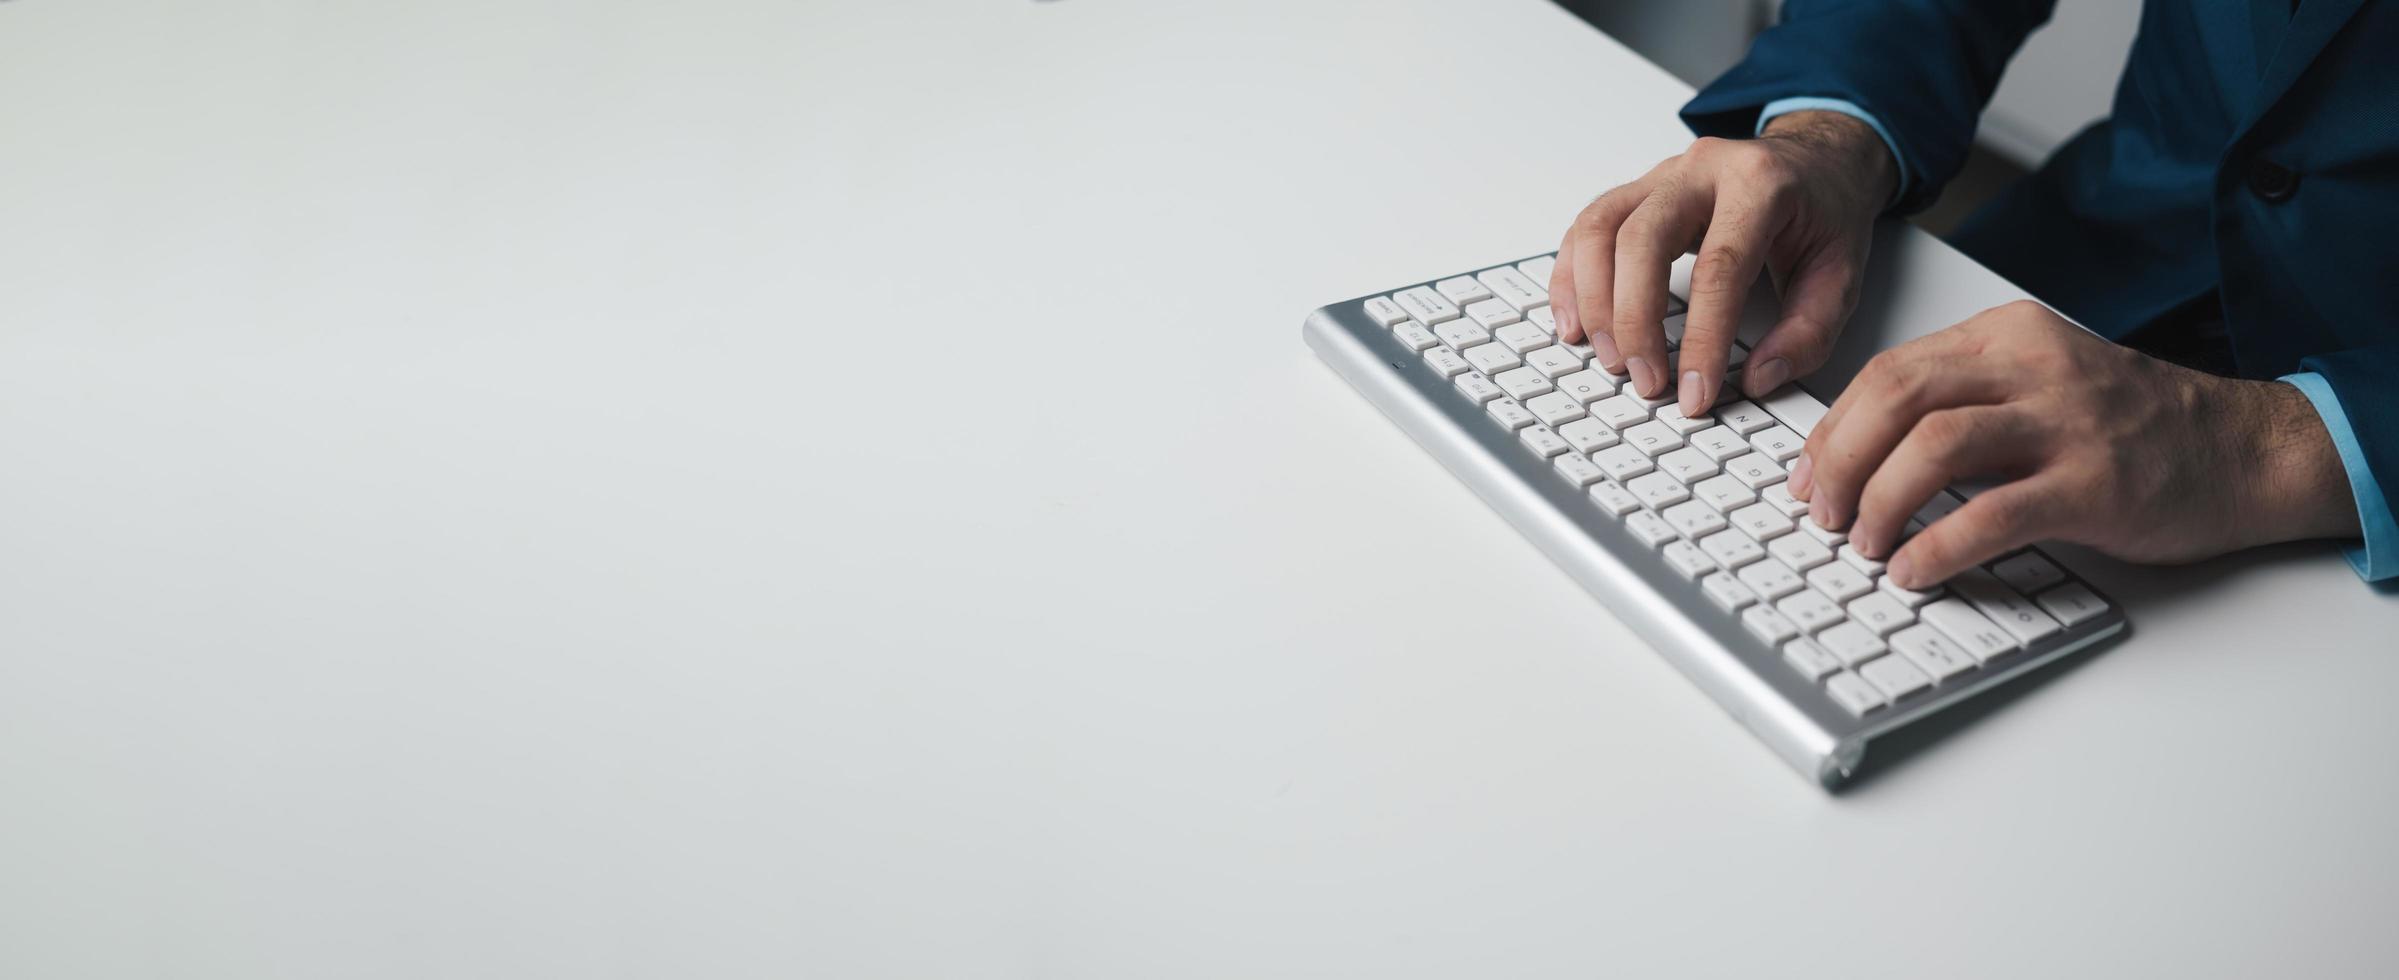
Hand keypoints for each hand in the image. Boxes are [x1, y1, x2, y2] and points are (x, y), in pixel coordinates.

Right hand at [1547, 110, 1895, 420]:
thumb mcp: (1844, 273)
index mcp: (1760, 183)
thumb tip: (1757, 378)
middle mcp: (1702, 169)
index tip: (1695, 392)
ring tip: (1607, 356)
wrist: (1816, 158)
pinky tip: (1575, 322)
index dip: (1703, 338)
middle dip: (1633, 320)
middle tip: (1643, 379)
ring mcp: (1661, 175)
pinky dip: (1571, 279)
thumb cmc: (1825, 212)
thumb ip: (1809, 331)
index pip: (1719, 266)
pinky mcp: (1636, 191)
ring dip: (1592, 300)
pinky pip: (1585, 229)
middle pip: (1641, 240)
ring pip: (1599, 229)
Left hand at [1790, 300, 2359, 588]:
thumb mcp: (2038, 383)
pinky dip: (1936, 547)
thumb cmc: (2130, 425)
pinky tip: (1914, 571)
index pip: (1888, 371)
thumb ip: (1960, 402)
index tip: (1805, 476)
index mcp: (2007, 336)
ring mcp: (2066, 424)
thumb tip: (1858, 454)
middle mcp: (2033, 368)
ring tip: (1863, 544)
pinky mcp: (2094, 485)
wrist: (2240, 450)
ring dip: (1879, 501)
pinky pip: (1991, 515)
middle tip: (1822, 514)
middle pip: (1896, 398)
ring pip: (1934, 448)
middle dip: (1839, 462)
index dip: (1832, 430)